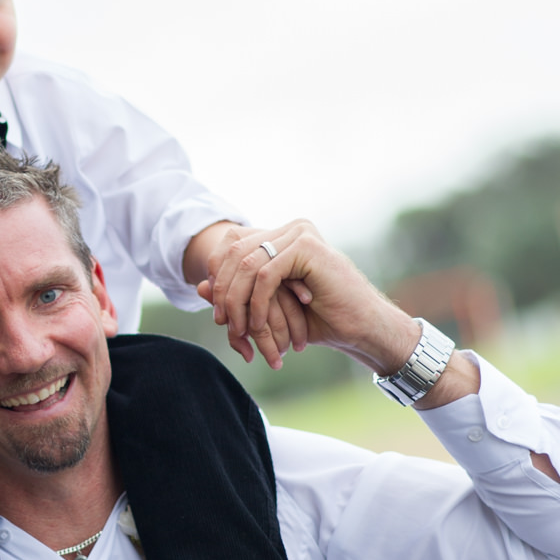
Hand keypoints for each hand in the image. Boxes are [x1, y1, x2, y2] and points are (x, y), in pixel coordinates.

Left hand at [200, 226, 315, 366]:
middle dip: (223, 292)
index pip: (231, 247)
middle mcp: (290, 229)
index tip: (218, 315)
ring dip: (236, 301)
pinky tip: (257, 324)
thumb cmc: (320, 320)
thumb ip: (238, 293)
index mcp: (282, 237)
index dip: (218, 279)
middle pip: (234, 252)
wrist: (361, 329)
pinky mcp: (307, 247)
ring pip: (245, 263)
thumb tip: (198, 286)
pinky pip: (264, 274)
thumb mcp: (269, 307)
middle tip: (224, 324)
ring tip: (239, 330)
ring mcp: (300, 233)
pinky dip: (255, 302)